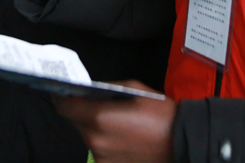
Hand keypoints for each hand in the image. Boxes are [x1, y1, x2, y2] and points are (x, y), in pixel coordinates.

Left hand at [56, 80, 176, 162]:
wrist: (182, 142)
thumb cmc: (160, 112)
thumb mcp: (135, 89)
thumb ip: (107, 88)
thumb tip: (89, 89)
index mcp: (100, 117)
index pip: (64, 106)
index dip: (62, 97)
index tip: (64, 92)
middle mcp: (95, 139)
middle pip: (76, 122)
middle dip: (83, 112)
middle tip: (100, 105)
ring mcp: (101, 158)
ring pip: (87, 137)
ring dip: (95, 129)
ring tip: (118, 124)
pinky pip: (99, 151)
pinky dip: (106, 143)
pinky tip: (123, 139)